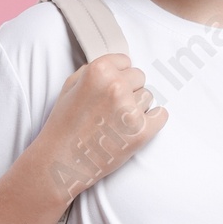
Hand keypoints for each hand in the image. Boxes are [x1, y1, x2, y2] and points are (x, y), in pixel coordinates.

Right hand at [36, 53, 167, 201]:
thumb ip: (93, 71)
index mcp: (99, 71)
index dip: (118, 77)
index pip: (126, 62)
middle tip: (112, 110)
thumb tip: (116, 66)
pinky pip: (161, 115)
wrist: (61, 162)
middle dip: (128, 91)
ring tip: (116, 123)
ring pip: (148, 97)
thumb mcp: (70, 87)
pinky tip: (135, 128)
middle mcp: (116, 86)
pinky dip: (153, 122)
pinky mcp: (141, 131)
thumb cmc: (63, 127)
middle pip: (139, 78)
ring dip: (137, 107)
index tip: (111, 90)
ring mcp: (130, 109)